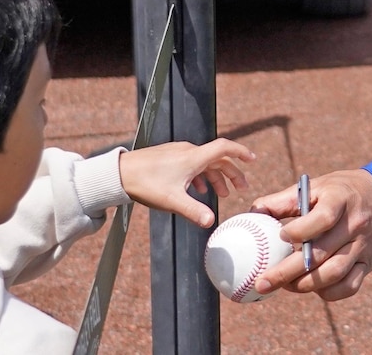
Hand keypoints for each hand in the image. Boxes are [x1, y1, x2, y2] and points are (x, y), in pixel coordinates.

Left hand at [119, 139, 253, 227]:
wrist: (119, 173)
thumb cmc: (146, 184)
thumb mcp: (172, 201)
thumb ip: (194, 211)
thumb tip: (211, 222)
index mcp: (193, 158)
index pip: (224, 148)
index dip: (241, 153)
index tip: (252, 160)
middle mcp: (188, 151)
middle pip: (217, 158)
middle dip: (231, 173)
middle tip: (241, 189)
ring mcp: (178, 153)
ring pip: (204, 162)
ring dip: (216, 177)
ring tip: (221, 194)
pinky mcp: (169, 157)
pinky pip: (192, 164)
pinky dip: (201, 176)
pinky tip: (198, 190)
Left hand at [249, 169, 371, 300]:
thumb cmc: (342, 191)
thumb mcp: (317, 186)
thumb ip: (285, 200)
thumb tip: (253, 213)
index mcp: (340, 200)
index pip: (322, 218)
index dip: (299, 231)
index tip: (280, 237)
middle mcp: (354, 225)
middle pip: (321, 253)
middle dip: (287, 271)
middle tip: (262, 282)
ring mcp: (363, 247)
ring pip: (334, 274)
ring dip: (305, 285)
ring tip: (283, 286)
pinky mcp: (368, 263)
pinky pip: (350, 286)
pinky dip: (329, 292)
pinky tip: (311, 288)